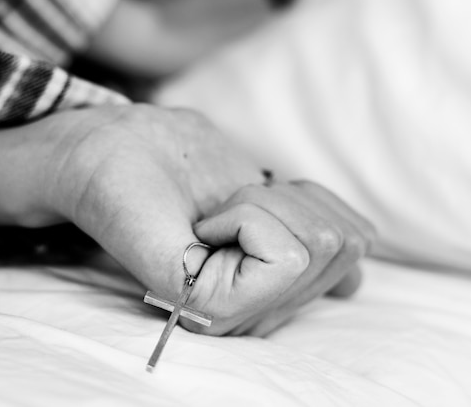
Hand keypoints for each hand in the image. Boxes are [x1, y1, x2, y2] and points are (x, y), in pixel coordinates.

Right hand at [0, 104, 371, 334]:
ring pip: (348, 235)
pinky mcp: (297, 249)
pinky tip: (267, 205)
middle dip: (270, 204)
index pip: (292, 259)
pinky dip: (310, 198)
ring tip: (236, 208)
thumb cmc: (126, 191)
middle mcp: (258, 306)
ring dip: (287, 201)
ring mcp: (283, 280)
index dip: (245, 218)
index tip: (198, 225)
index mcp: (222, 315)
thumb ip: (210, 290)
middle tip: (219, 213)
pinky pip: (352, 227)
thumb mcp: (157, 247)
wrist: (118, 156)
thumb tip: (284, 294)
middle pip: (331, 245)